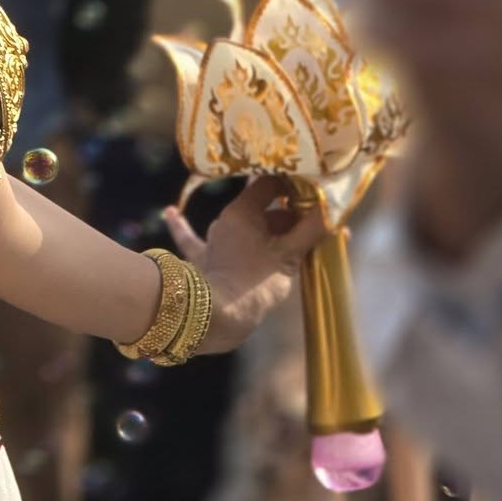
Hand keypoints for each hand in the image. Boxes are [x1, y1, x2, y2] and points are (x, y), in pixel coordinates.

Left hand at [161, 177, 327, 352]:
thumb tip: (332, 210)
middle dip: (287, 217)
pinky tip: (169, 212)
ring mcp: (212, 241)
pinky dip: (182, 227)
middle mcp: (226, 219)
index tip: (313, 193)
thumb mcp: (288, 257)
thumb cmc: (254, 282)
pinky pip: (190, 239)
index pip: (270, 184)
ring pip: (243, 228)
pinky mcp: (201, 262)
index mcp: (244, 210)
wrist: (215, 316)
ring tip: (291, 236)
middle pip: (262, 210)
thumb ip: (310, 231)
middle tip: (314, 225)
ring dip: (262, 230)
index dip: (293, 186)